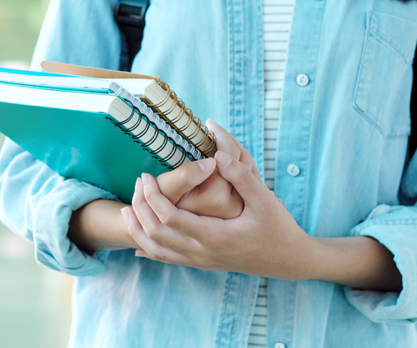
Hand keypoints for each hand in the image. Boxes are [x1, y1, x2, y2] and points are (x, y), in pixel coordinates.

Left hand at [122, 123, 317, 279]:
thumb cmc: (279, 228)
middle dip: (140, 207)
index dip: (153, 196)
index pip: (170, 217)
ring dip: (138, 229)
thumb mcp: (266, 200)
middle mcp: (203, 252)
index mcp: (215, 236)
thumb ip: (242, 176)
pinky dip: (149, 248)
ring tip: (127, 208)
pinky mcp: (202, 262)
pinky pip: (167, 259)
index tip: (147, 175)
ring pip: (157, 251)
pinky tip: (137, 244)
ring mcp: (200, 260)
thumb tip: (217, 155)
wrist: (289, 261)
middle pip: (156, 234)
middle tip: (138, 183)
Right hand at [154, 119, 251, 218]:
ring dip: (234, 147)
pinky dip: (237, 160)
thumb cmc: (162, 203)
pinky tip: (222, 153)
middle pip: (242, 160)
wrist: (169, 224)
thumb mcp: (166, 189)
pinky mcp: (241, 206)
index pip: (228, 157)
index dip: (221, 136)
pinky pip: (248, 175)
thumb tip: (212, 162)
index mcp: (215, 200)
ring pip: (247, 166)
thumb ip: (186, 176)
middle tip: (213, 126)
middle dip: (228, 138)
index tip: (208, 123)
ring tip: (217, 136)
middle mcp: (232, 206)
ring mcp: (239, 206)